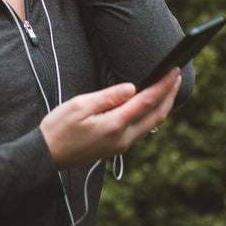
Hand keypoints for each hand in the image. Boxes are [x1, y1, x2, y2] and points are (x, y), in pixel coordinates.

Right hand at [40, 68, 181, 169]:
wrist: (48, 156)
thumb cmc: (59, 128)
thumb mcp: (79, 106)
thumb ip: (108, 97)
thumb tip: (132, 88)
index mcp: (114, 125)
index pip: (147, 101)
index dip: (163, 85)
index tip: (173, 70)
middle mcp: (123, 138)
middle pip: (157, 115)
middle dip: (170, 94)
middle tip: (177, 74)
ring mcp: (121, 144)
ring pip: (152, 124)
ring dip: (163, 104)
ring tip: (169, 86)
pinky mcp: (117, 147)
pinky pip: (142, 129)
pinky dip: (152, 114)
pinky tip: (152, 104)